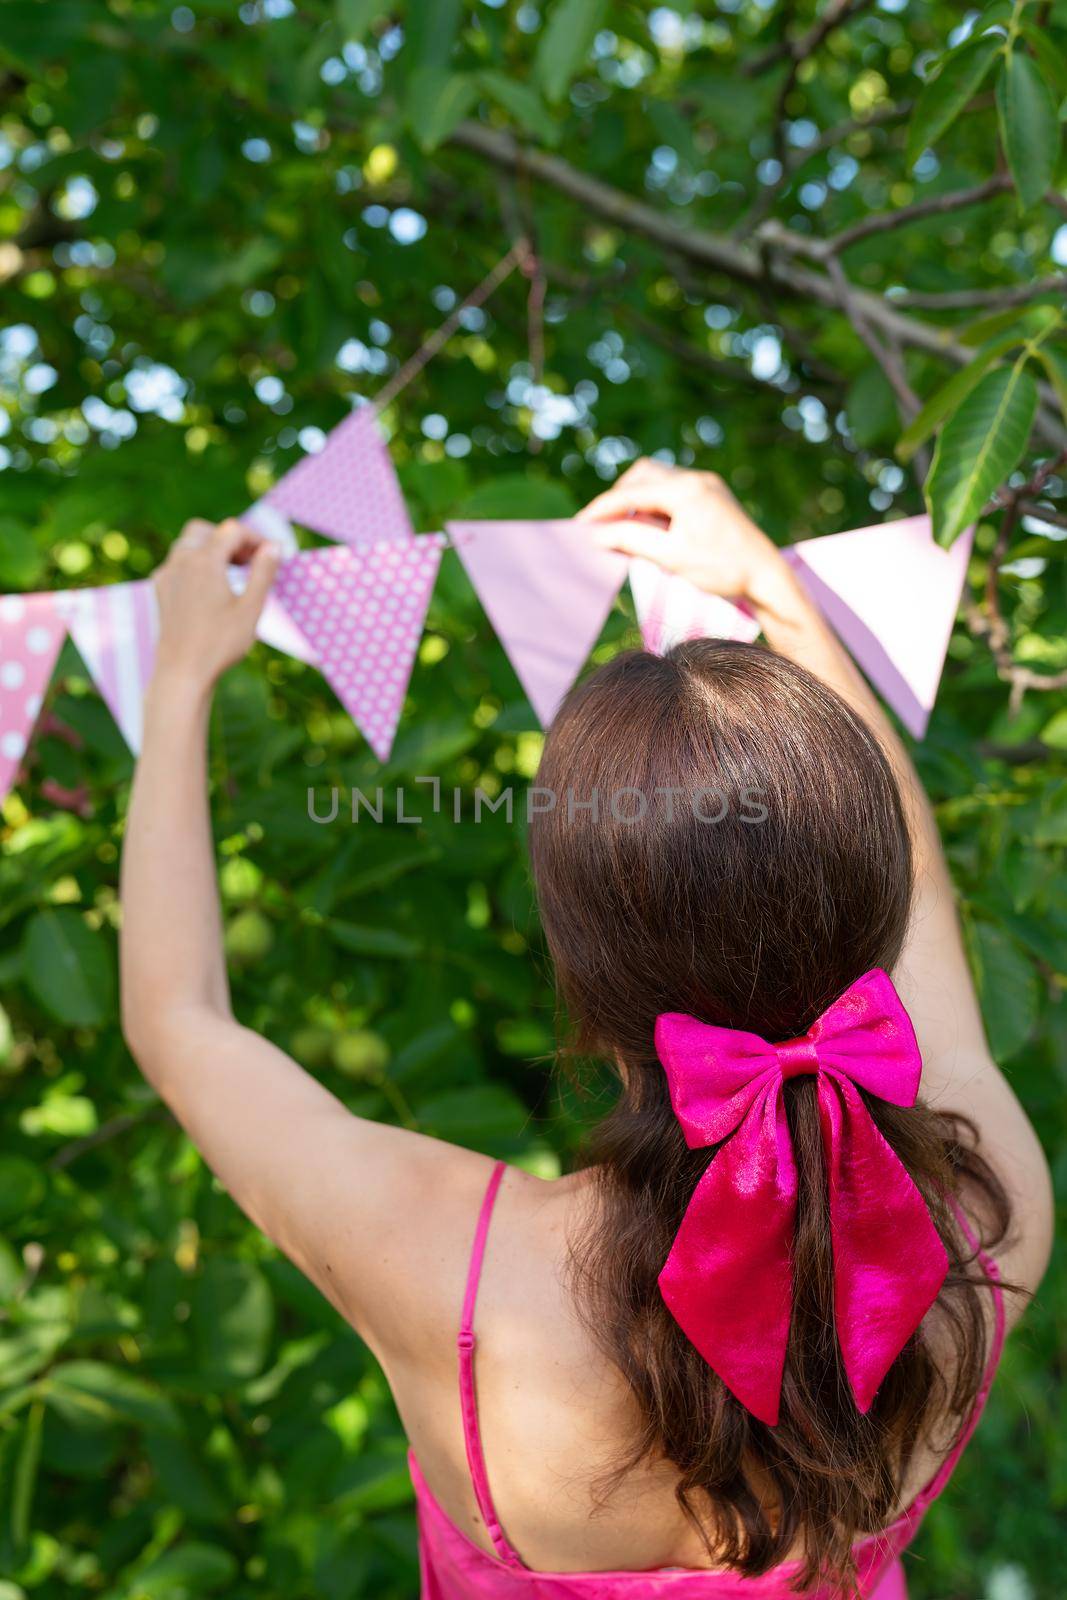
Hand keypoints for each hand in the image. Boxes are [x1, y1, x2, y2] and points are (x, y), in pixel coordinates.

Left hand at [153, 519, 280, 688]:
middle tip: (250, 560)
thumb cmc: (220, 643)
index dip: (255, 538)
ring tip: (233, 572)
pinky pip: (178, 563)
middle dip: (229, 539)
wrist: (182, 672)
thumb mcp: (251, 608)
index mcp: (204, 561)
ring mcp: (166, 575)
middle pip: (205, 530)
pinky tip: (210, 587)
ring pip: (188, 544)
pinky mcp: (160, 590)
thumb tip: (273, 547)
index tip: (271, 555)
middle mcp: (180, 561)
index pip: (232, 531)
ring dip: (211, 549)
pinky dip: (196, 564)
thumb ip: (263, 572)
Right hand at [576, 458, 783, 605]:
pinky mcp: (711, 495)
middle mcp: (696, 479)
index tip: (580, 525)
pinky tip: (650, 527)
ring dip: (637, 498)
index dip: (602, 509)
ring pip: (657, 479)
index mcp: (685, 490)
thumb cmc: (722, 568)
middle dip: (619, 497)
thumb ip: (631, 541)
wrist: (766, 576)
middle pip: (642, 475)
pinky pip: (673, 489)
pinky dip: (655, 503)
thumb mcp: (671, 557)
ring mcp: (706, 484)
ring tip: (625, 527)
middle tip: (602, 524)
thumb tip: (597, 534)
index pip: (631, 494)